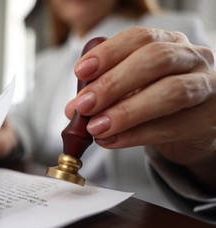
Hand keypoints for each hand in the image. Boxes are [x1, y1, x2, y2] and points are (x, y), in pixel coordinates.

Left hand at [66, 27, 215, 189]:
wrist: (191, 128)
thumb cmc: (155, 101)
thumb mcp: (128, 91)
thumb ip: (102, 94)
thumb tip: (73, 108)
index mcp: (169, 42)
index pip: (140, 37)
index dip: (109, 53)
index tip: (81, 72)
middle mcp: (192, 58)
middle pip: (156, 59)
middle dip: (113, 83)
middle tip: (85, 105)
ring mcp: (206, 87)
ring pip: (170, 92)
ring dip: (126, 111)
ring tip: (96, 128)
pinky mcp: (207, 120)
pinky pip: (172, 127)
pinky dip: (136, 136)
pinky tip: (111, 141)